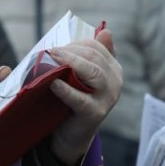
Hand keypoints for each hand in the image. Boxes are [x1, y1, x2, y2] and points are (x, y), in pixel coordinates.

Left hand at [48, 30, 122, 164]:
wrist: (70, 134)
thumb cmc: (71, 98)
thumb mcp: (80, 75)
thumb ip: (89, 55)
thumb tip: (106, 31)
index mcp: (113, 69)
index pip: (95, 47)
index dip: (73, 44)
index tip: (54, 48)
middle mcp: (115, 82)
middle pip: (94, 57)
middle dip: (69, 52)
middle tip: (48, 52)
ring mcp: (108, 98)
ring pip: (92, 73)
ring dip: (69, 63)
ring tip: (49, 60)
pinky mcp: (95, 113)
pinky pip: (80, 98)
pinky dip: (65, 90)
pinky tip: (52, 84)